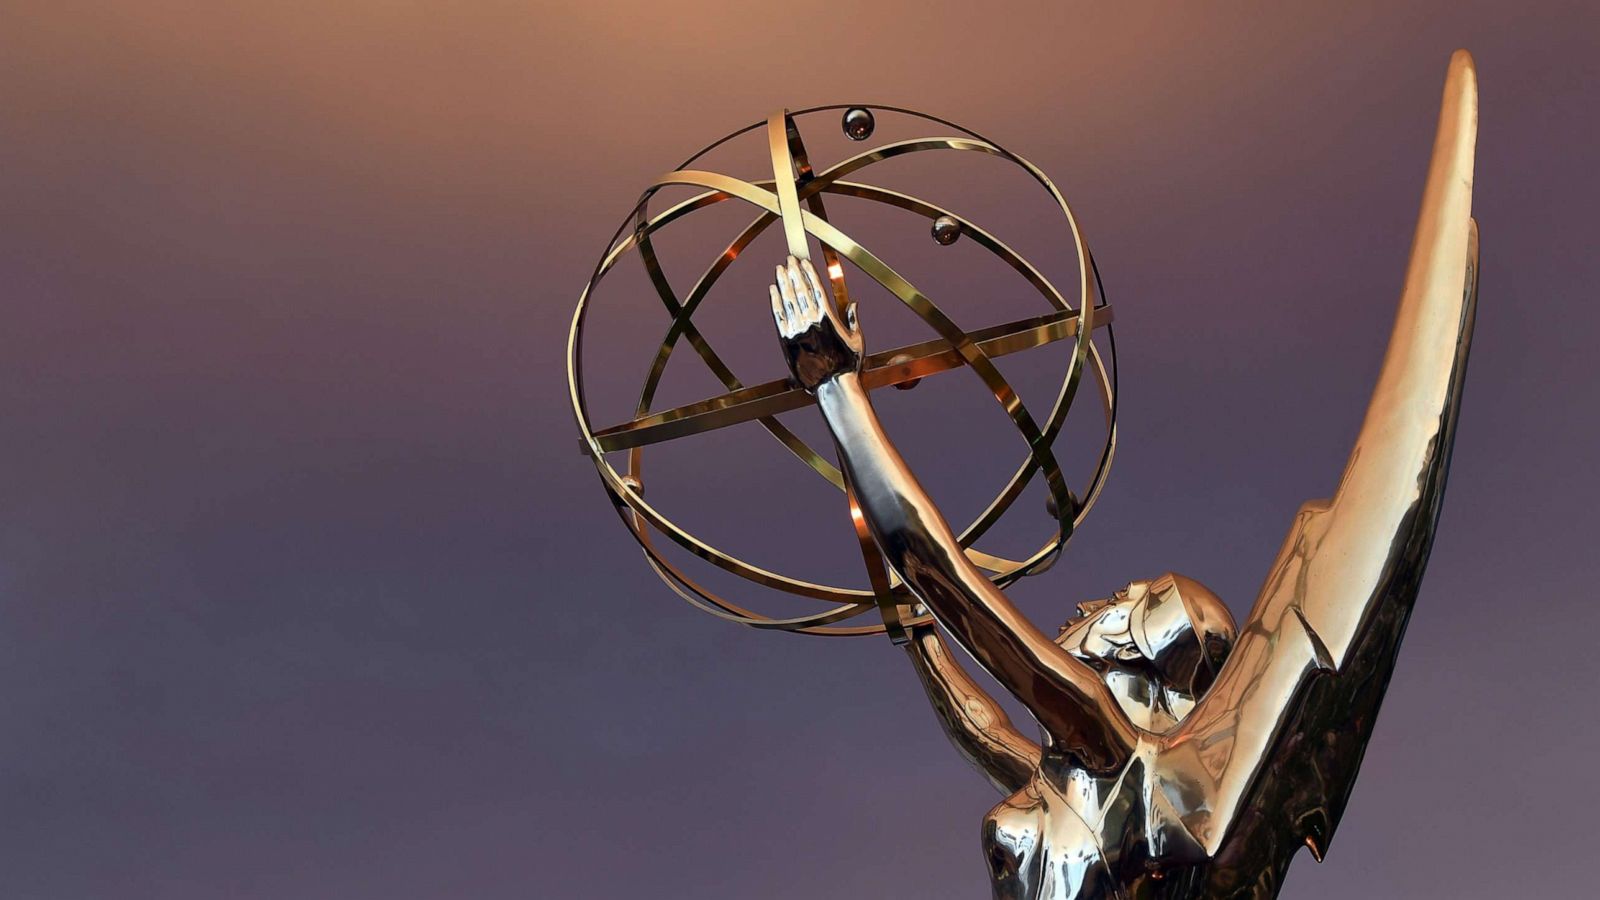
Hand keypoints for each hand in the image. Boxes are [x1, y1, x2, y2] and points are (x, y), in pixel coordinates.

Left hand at [769, 255, 863, 391]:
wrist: (831, 386)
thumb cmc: (847, 365)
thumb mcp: (857, 340)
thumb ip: (853, 319)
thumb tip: (854, 304)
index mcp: (828, 317)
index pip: (816, 287)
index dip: (808, 272)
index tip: (804, 261)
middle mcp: (811, 320)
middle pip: (800, 289)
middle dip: (794, 272)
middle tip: (789, 259)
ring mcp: (797, 329)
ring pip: (788, 299)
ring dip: (783, 281)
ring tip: (780, 269)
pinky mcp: (786, 340)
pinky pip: (778, 315)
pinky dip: (775, 300)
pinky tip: (773, 289)